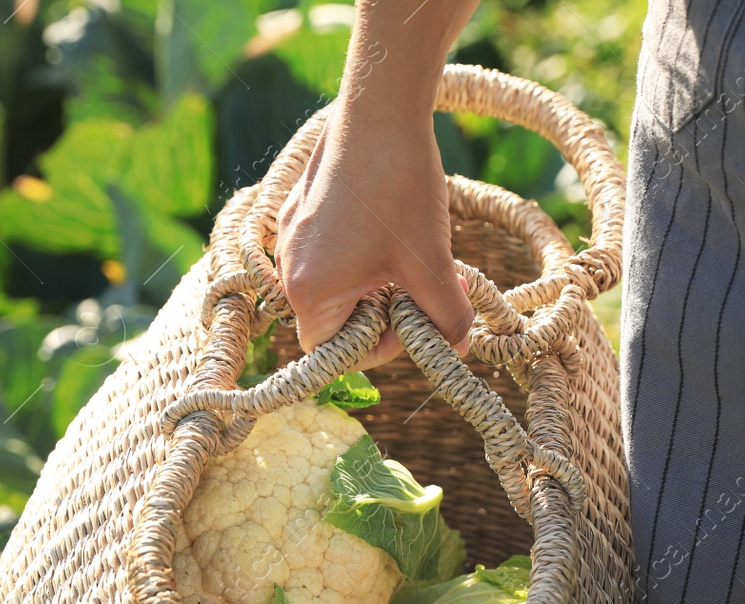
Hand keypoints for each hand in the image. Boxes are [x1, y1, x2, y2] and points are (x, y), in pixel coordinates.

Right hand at [273, 5, 477, 368]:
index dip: (377, 346)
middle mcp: (289, 268)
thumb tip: (455, 349)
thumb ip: (445, 317)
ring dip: (374, 281)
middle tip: (418, 288)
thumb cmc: (400, 190)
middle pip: (333, 318)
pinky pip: (327, 249)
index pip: (333, 352)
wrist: (381, 110)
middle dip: (380, 310)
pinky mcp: (300, 207)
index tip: (413, 320)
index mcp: (309, 291)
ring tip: (411, 255)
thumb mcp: (432, 264)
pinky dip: (360, 251)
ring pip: (333, 282)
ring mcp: (291, 234)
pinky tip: (392, 225)